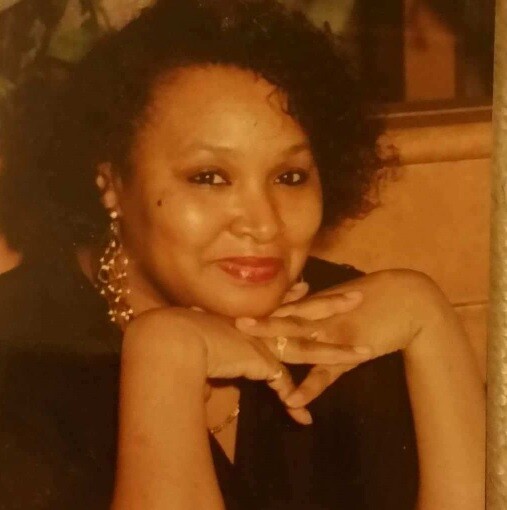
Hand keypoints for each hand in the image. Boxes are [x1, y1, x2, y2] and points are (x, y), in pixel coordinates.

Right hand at [123, 304, 370, 424]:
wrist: (176, 339)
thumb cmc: (186, 329)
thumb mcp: (207, 325)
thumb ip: (214, 322)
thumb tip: (207, 314)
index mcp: (255, 316)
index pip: (285, 302)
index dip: (301, 296)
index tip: (311, 286)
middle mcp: (265, 326)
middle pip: (309, 313)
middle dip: (335, 305)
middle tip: (358, 296)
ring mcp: (268, 343)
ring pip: (312, 347)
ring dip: (339, 352)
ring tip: (367, 353)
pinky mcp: (263, 363)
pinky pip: (283, 386)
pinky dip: (292, 404)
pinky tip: (304, 419)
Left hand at [235, 269, 449, 407]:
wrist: (409, 300)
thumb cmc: (374, 296)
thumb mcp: (341, 297)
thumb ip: (317, 305)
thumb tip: (297, 306)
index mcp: (316, 303)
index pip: (282, 307)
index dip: (259, 310)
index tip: (235, 310)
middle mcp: (321, 316)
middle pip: (284, 320)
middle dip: (259, 324)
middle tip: (234, 325)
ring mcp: (334, 334)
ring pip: (301, 343)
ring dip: (278, 348)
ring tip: (254, 358)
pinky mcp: (350, 354)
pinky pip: (326, 373)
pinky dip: (310, 387)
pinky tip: (293, 399)